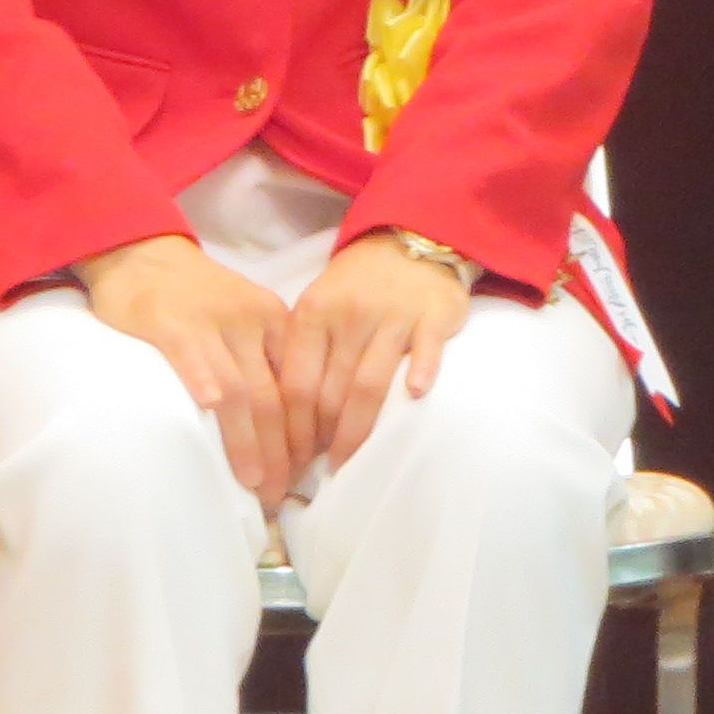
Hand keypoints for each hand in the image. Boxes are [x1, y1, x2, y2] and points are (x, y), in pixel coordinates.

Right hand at [75, 234, 298, 512]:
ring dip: (249, 441)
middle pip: (273, 397)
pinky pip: (192, 355)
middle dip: (281, 452)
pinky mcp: (171, 323)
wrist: (146, 254)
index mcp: (275, 322)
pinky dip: (203, 381)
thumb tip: (284, 426)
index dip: (304, 435)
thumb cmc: (196, 297)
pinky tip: (210, 412)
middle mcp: (250, 322)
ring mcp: (211, 322)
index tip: (304, 474)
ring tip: (255, 482)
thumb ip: (263, 360)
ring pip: (239, 389)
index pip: (299, 387)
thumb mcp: (245, 319)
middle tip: (280, 493)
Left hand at [278, 238, 473, 474]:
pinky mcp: (433, 315)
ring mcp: (392, 316)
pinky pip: (425, 350)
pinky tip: (414, 398)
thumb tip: (280, 421)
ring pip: (369, 384)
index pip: (296, 386)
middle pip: (330, 393)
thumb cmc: (356, 286)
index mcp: (313, 314)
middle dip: (320, 441)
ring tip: (349, 462)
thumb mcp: (318, 308)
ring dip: (357, 430)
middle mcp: (349, 316)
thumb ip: (302, 354)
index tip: (289, 462)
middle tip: (315, 473)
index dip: (290, 431)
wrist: (410, 241)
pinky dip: (420, 373)